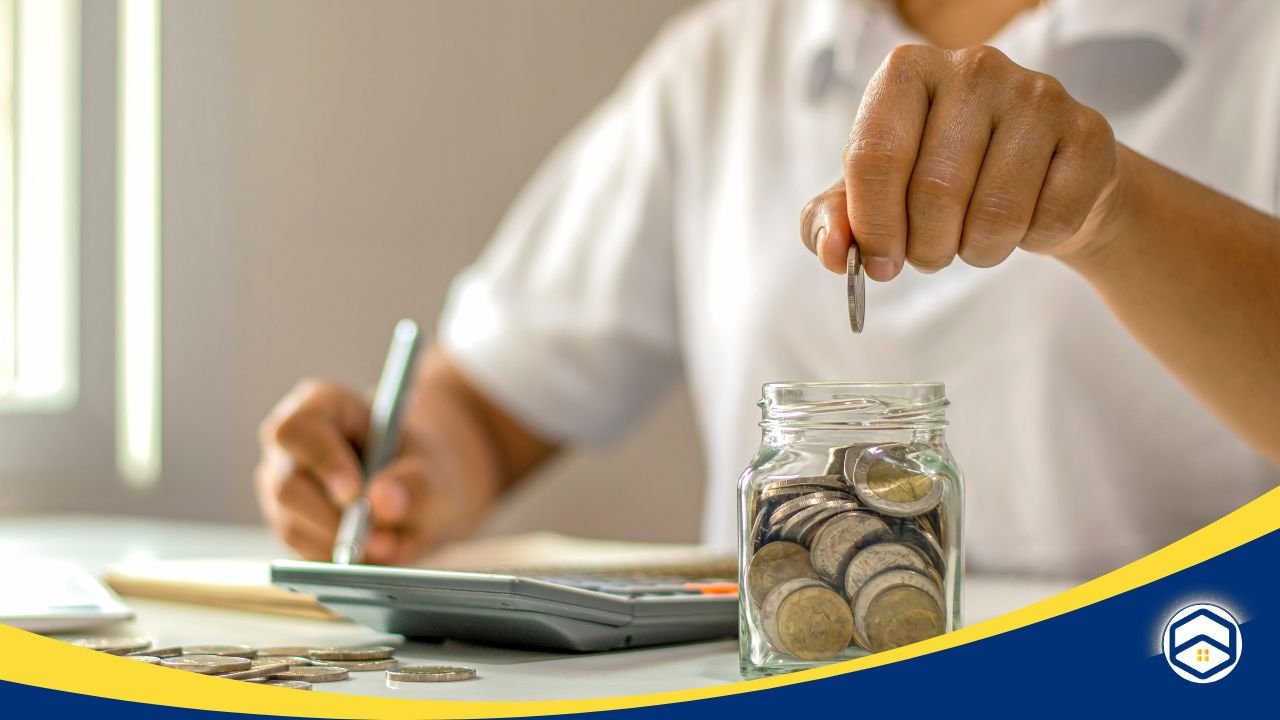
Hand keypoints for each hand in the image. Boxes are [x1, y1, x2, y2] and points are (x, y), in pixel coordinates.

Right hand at [255, 379, 444, 564]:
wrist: (421, 492)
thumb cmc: (421, 465)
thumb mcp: (432, 468)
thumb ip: (414, 483)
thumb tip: (381, 501)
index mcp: (320, 406)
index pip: (299, 430)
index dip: (323, 462)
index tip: (354, 493)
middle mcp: (290, 449)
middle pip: (287, 487)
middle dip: (333, 520)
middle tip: (382, 540)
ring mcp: (282, 489)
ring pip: (294, 527)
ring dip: (342, 545)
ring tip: (391, 546)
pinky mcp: (290, 527)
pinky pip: (303, 554)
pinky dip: (340, 561)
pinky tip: (374, 553)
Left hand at [801, 44, 1122, 278]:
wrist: (1039, 178)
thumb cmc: (942, 180)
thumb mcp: (874, 197)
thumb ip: (833, 221)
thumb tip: (831, 252)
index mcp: (907, 72)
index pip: (874, 157)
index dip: (873, 226)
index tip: (879, 262)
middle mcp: (973, 68)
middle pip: (934, 191)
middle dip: (926, 247)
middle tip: (930, 255)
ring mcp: (1038, 95)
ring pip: (995, 213)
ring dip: (977, 250)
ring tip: (974, 238)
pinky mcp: (1088, 133)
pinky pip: (1049, 219)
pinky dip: (1030, 242)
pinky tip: (1026, 221)